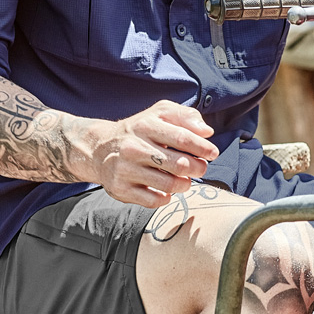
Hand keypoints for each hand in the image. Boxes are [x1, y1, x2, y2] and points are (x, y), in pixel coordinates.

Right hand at [85, 100, 217, 207]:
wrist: (100, 148)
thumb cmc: (140, 130)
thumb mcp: (159, 113)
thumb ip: (186, 116)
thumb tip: (207, 132)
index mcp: (145, 125)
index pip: (182, 137)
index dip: (202, 147)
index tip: (213, 153)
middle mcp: (133, 147)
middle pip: (178, 164)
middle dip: (197, 168)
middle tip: (201, 167)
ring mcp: (125, 169)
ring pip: (168, 185)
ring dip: (184, 184)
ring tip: (186, 179)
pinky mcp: (120, 189)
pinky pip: (153, 200)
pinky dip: (165, 198)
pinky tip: (166, 190)